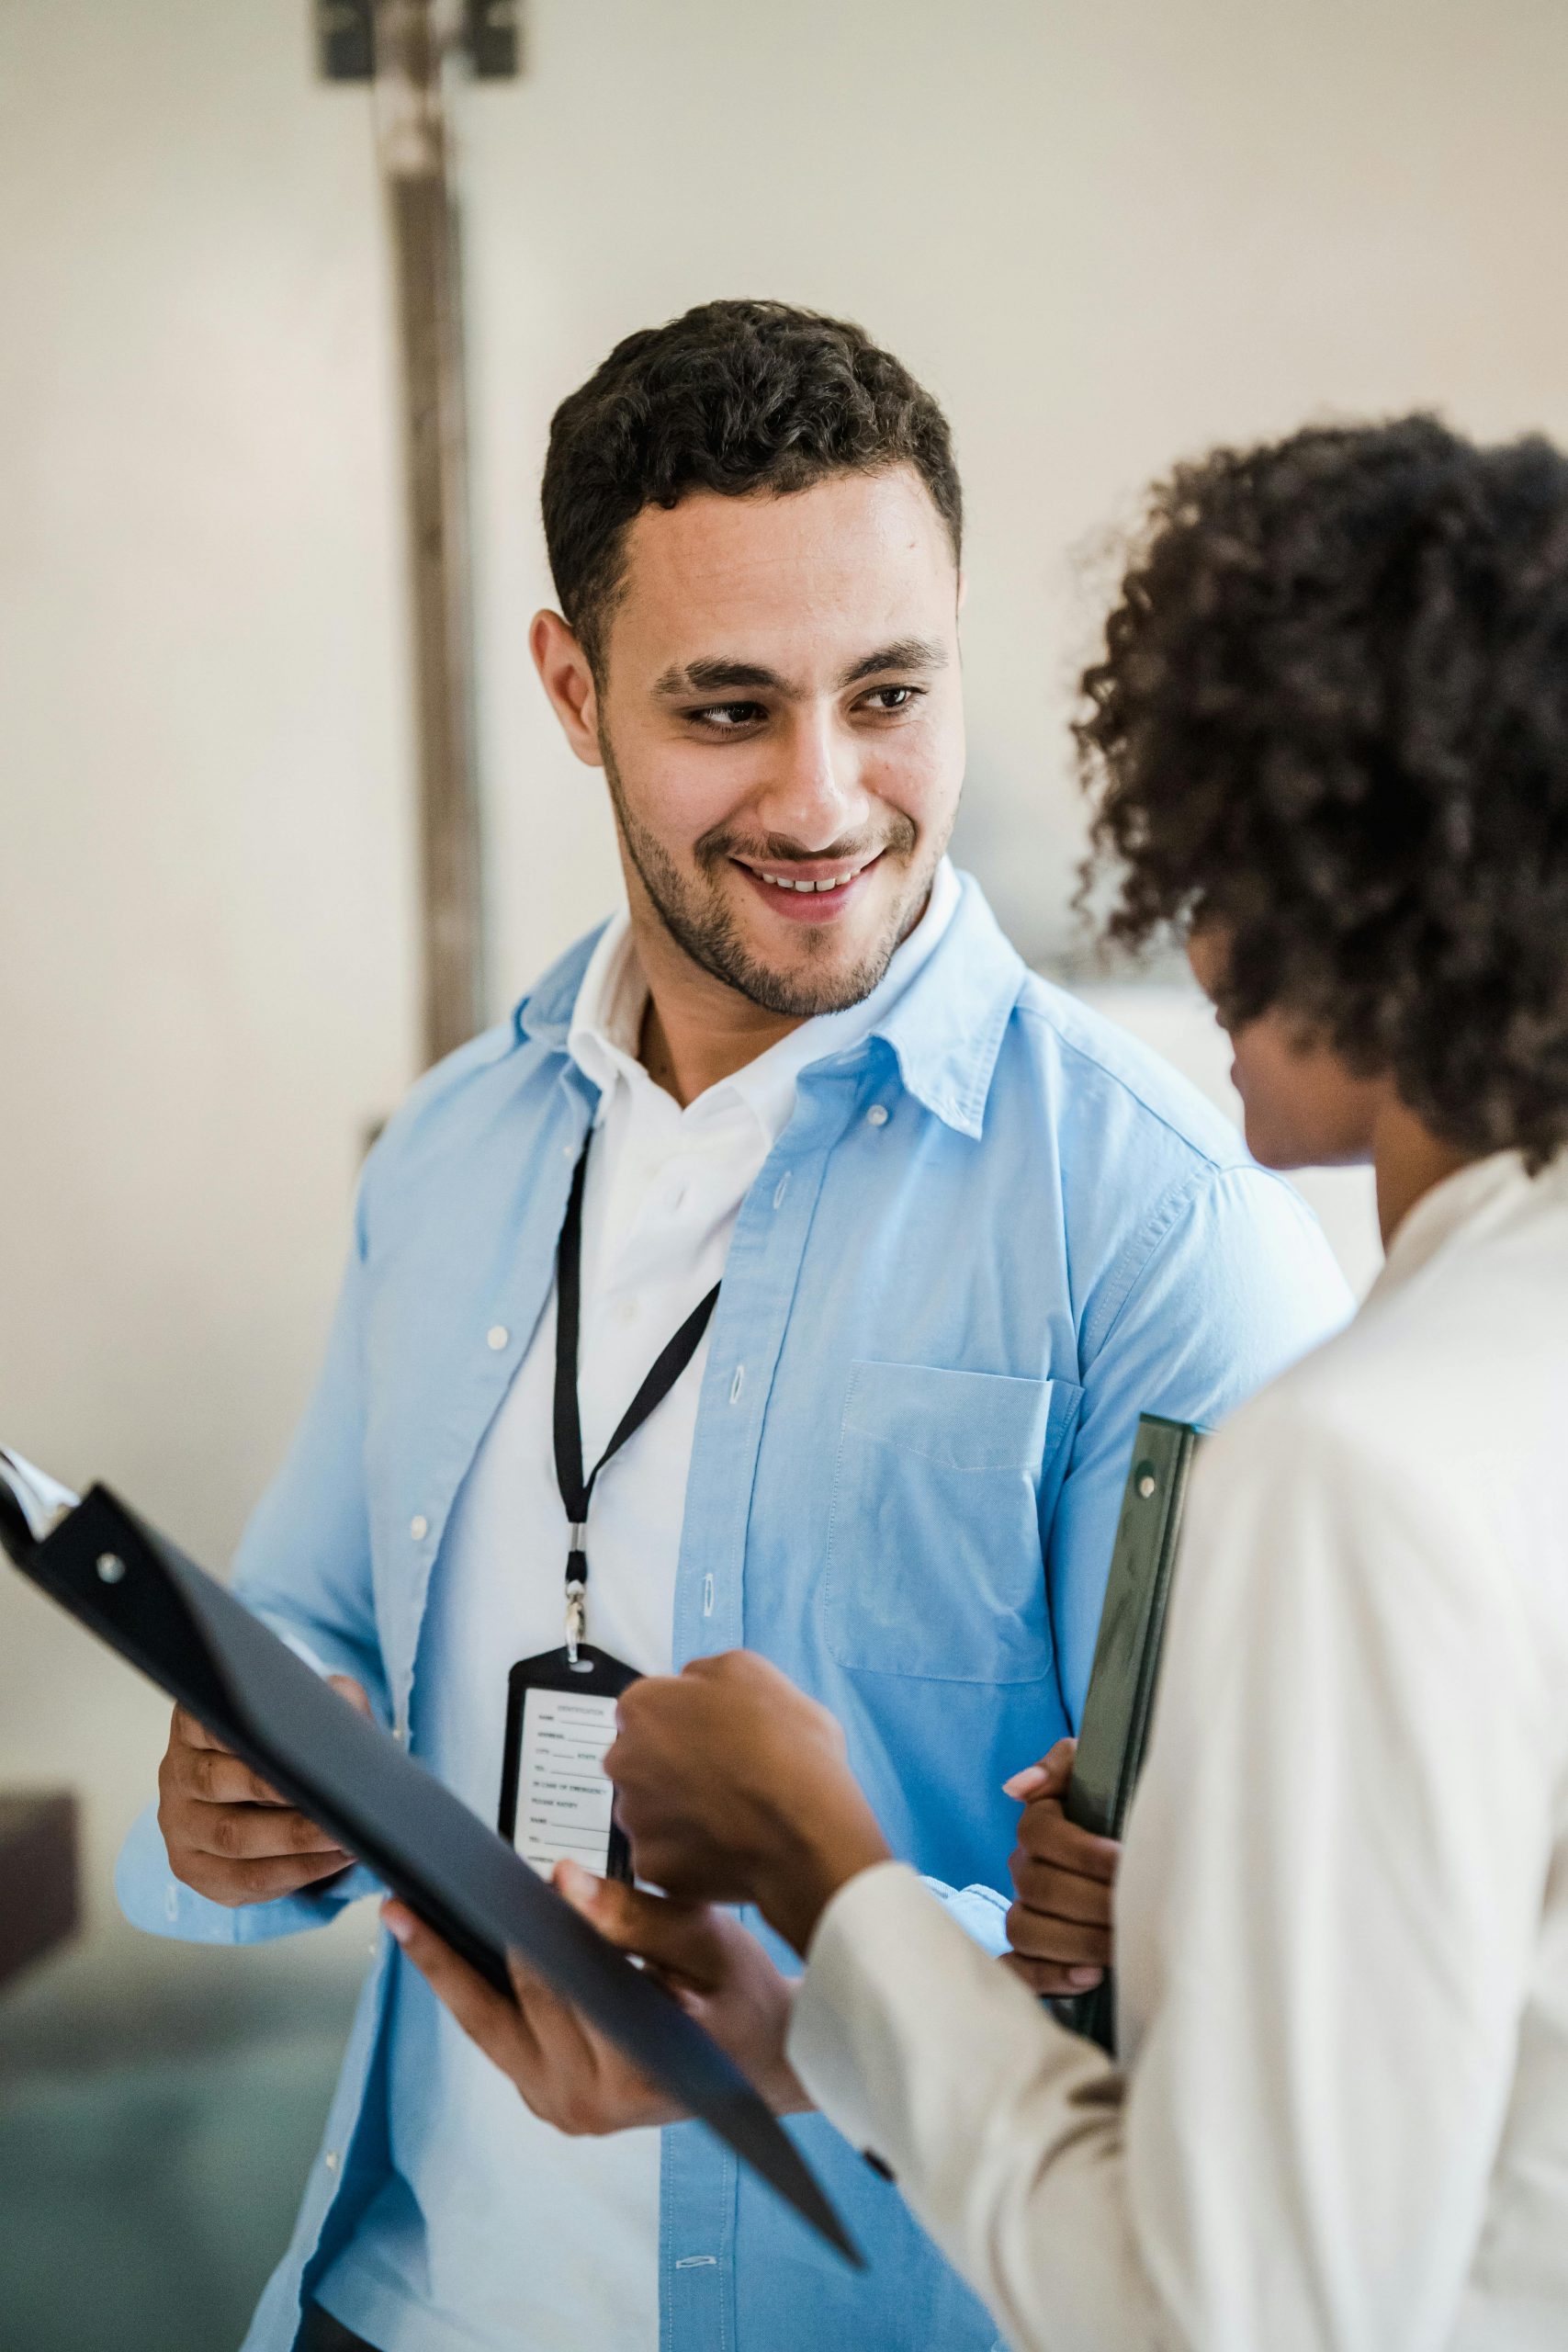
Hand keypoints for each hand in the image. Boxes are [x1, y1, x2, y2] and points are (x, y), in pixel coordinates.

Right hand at [156, 1675, 370, 1907]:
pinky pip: (243, 1879)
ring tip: (344, 1834)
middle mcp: (177, 1773)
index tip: (297, 1745)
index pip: (211, 1723)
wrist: (268, 1791)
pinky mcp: (193, 1868)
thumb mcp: (307, 1711)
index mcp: (194, 1724)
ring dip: (295, 1841)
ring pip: (231, 1839)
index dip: (251, 1735)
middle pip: (217, 1782)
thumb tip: (344, 1715)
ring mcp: (180, 1824)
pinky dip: (295, 1872)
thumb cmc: (288, 1744)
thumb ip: (322, 1700)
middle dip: (278, 1791)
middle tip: (332, 1797)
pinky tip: (332, 1859)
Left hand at [382, 1860, 811, 2130]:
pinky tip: (446, 1949)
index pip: (548, 1989)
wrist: (770, 2058)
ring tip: (405, 1919)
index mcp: (628, 2070)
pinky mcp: (552, 2102)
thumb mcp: (706, 1941)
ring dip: (448, 1973)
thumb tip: (561, 1881)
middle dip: (457, 1950)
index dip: (499, 1937)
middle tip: (406, 1901)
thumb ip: (633, 1915)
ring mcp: (564, 2110)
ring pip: (487, 2031)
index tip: (453, 1898)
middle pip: (502, 2011)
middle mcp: (585, 2103)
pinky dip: (475, 1994)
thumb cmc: (742, 1994)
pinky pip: (499, 2042)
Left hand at [606, 1651, 891, 1954]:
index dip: (686, 1720)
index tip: (716, 1734)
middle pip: (642, 1759)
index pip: (649, 1708)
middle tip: (725, 1774)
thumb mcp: (753, 1672)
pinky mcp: (651, 1866)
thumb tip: (690, 1685)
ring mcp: (634, 1817)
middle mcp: (623, 1759)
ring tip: (731, 1813)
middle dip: (673, 1765)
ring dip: (680, 1810)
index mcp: (643, 1706)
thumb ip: (705, 1674)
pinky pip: (666, 1854)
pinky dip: (690, 1852)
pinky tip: (727, 1844)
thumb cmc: (787, 1747)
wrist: (807, 1830)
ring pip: (651, 1808)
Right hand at [1001, 1736, 1119, 1995]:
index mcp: (1039, 1823)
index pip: (1039, 1834)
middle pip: (1037, 1887)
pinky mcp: (1033, 1952)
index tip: (1123, 1860)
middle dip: (1090, 1902)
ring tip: (1119, 1947)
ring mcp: (1026, 1910)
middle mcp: (1025, 1867)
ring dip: (1075, 1941)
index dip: (1081, 1851)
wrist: (1151, 1848)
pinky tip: (1090, 1977)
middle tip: (1134, 1912)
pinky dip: (1047, 1977)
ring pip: (1024, 1929)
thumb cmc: (1128, 1805)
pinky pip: (1018, 1969)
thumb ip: (1063, 1763)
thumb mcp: (1104, 1768)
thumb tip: (1016, 1788)